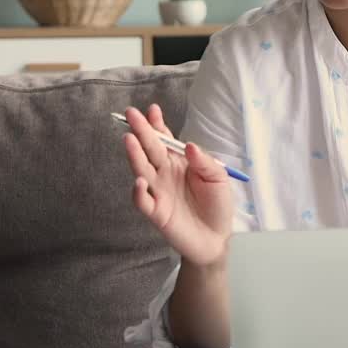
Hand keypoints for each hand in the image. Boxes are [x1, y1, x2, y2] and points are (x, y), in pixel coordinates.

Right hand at [122, 104, 234, 268]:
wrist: (217, 238)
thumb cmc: (217, 204)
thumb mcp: (218, 178)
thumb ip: (204, 162)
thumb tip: (189, 146)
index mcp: (179, 163)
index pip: (165, 140)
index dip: (158, 125)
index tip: (152, 109)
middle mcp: (164, 174)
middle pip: (149, 150)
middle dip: (140, 131)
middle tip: (130, 114)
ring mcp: (159, 192)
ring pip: (142, 170)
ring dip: (134, 155)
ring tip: (129, 139)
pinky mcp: (157, 213)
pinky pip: (143, 201)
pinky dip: (139, 192)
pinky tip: (140, 181)